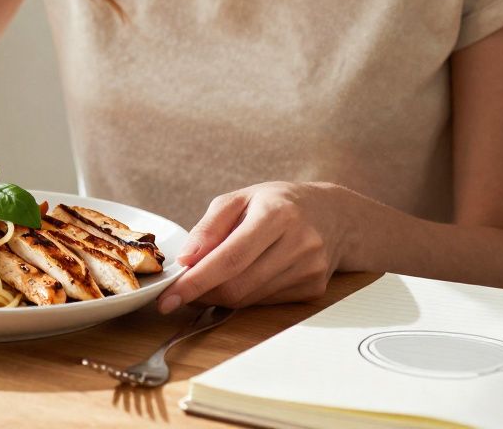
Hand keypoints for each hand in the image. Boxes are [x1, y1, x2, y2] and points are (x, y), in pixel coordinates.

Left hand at [158, 182, 351, 313]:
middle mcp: (299, 244)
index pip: (229, 259)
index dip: (196, 282)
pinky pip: (264, 303)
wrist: (333, 214)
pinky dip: (244, 296)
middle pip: (238, 286)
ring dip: (221, 295)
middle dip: (203, 292)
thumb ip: (209, 228)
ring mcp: (310, 270)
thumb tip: (186, 260)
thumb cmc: (278, 203)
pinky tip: (244, 277)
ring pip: (249, 299)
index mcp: (277, 215)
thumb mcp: (238, 199)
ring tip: (212, 277)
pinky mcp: (313, 289)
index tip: (168, 297)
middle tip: (182, 290)